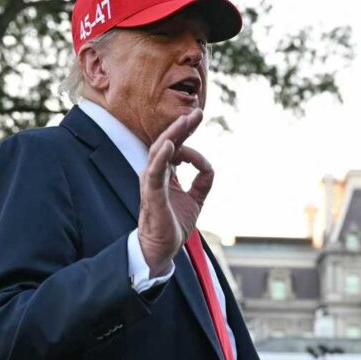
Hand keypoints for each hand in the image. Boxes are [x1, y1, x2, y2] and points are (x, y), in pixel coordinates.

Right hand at [137, 109, 213, 275]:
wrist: (161, 249)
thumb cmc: (173, 223)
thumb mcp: (195, 199)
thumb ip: (202, 181)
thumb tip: (209, 167)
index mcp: (166, 173)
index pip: (176, 145)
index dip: (187, 130)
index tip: (199, 116)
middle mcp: (156, 174)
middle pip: (167, 143)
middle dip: (182, 126)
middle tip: (197, 111)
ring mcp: (152, 183)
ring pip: (160, 152)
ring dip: (173, 135)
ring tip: (185, 121)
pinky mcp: (152, 194)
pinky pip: (155, 172)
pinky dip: (162, 157)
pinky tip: (171, 144)